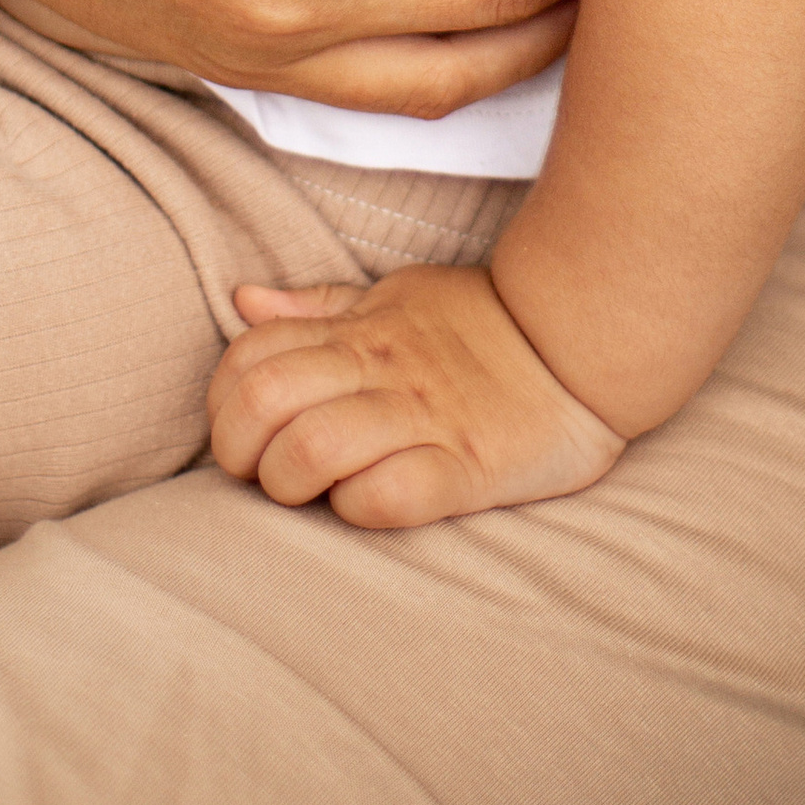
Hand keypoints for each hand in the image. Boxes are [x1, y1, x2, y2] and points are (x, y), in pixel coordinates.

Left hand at [209, 269, 626, 527]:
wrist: (581, 343)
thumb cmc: (479, 324)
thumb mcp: (393, 296)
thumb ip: (319, 307)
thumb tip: (244, 301)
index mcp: (357, 331)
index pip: (249, 355)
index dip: (223, 401)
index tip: (242, 430)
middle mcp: (380, 370)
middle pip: (263, 400)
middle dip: (239, 448)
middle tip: (262, 471)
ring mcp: (422, 419)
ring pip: (310, 449)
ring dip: (290, 481)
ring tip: (311, 493)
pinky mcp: (467, 469)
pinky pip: (388, 497)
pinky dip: (360, 508)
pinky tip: (368, 505)